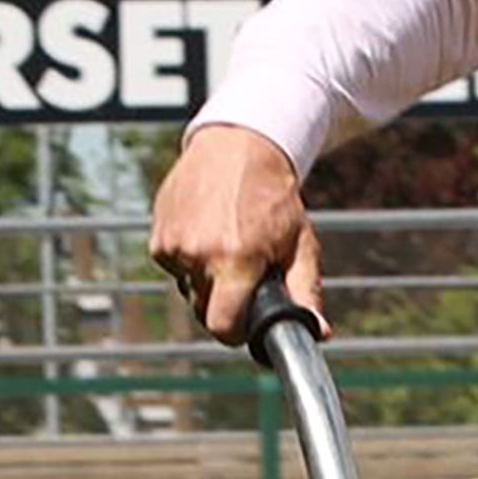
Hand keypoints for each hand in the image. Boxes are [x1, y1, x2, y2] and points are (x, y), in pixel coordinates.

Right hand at [145, 126, 321, 344]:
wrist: (237, 147)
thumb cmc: (273, 197)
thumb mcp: (300, 243)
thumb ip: (306, 291)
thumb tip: (319, 332)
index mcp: (236, 260)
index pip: (223, 327)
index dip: (236, 331)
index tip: (246, 321)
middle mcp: (200, 254)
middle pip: (205, 311)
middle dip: (224, 303)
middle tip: (242, 274)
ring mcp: (174, 245)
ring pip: (189, 289)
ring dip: (206, 278)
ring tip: (226, 243)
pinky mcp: (158, 236)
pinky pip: (174, 267)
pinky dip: (188, 260)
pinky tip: (206, 232)